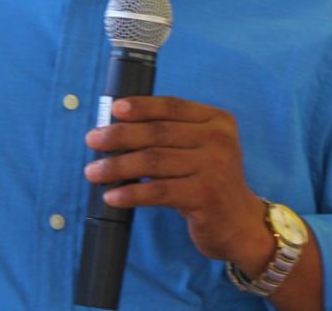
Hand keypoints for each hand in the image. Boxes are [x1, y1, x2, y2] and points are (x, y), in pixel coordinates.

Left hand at [83, 95, 273, 269]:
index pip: (172, 106)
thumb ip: (172, 134)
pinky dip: (131, 193)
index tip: (114, 109)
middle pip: (158, 132)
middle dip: (119, 135)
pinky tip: (112, 196)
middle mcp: (219, 139)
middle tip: (92, 140)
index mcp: (217, 120)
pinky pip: (158, 191)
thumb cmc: (208, 181)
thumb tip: (117, 126)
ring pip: (153, 161)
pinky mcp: (205, 196)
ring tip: (93, 172)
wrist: (239, 224)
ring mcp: (214, 167)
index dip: (141, 106)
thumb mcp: (201, 149)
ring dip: (117, 166)